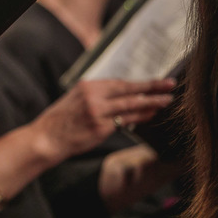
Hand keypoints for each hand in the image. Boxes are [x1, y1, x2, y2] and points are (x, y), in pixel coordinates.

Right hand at [32, 77, 175, 160]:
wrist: (47, 138)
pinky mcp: (100, 128)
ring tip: (168, 100)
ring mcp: (97, 112)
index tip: (156, 80)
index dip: (140, 82)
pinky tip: (152, 115)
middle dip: (152, 87)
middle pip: (128, 90)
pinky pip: (125, 121)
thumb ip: (97, 95)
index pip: (119, 82)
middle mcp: (92, 96)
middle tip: (171, 83)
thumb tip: (123, 94)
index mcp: (86, 86)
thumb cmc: (62, 120)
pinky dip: (140, 117)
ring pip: (130, 105)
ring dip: (151, 102)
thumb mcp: (75, 100)